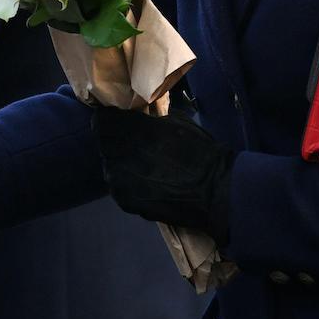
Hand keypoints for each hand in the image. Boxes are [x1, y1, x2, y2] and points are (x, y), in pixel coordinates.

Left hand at [92, 106, 235, 244]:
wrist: (215, 191)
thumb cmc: (201, 153)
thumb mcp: (177, 122)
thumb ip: (151, 120)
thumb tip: (138, 117)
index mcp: (137, 130)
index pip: (102, 120)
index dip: (107, 119)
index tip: (114, 120)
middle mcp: (124, 153)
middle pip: (103, 142)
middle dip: (113, 140)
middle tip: (128, 143)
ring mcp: (122, 179)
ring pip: (108, 166)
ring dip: (118, 163)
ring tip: (137, 165)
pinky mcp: (126, 201)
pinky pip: (117, 187)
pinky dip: (125, 183)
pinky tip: (142, 183)